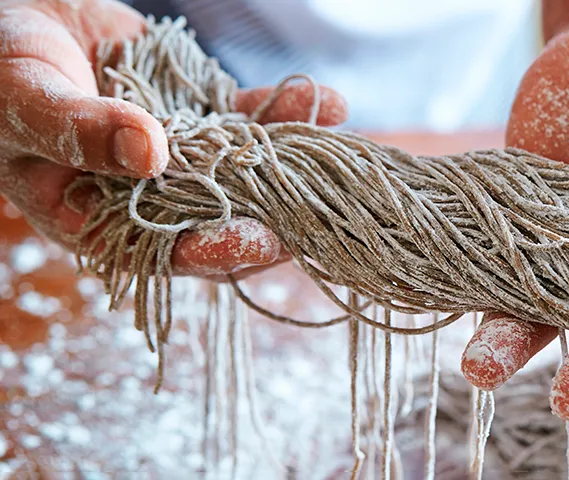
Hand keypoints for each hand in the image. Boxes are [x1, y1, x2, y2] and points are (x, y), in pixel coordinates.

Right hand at [0, 0, 347, 280]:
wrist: (18, 18)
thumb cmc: (0, 70)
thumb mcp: (27, 99)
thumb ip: (80, 129)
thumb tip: (149, 154)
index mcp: (95, 217)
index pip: (162, 250)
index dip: (213, 251)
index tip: (260, 242)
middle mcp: (145, 196)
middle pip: (218, 218)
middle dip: (273, 214)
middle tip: (322, 206)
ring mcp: (178, 158)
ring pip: (243, 171)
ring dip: (292, 162)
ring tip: (336, 148)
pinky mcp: (198, 118)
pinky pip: (246, 120)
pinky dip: (283, 113)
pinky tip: (328, 103)